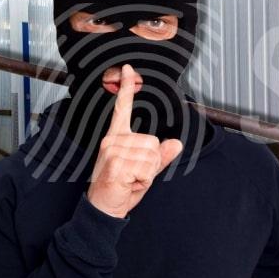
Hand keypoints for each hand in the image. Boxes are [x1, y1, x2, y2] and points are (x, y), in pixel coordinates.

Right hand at [88, 64, 183, 217]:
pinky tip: (129, 184)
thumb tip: (176, 143)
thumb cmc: (120, 188)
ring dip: (148, 173)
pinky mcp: (117, 164)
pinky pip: (148, 169)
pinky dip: (144, 181)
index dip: (128, 88)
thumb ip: (160, 157)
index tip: (128, 68)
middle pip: (154, 142)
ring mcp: (114, 151)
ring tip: (131, 179)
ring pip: (153, 155)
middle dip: (151, 162)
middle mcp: (113, 140)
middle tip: (134, 174)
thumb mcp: (145, 171)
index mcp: (117, 137)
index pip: (123, 109)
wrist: (103, 208)